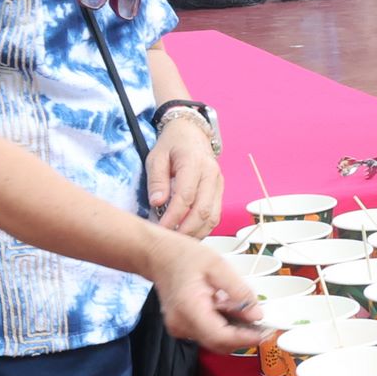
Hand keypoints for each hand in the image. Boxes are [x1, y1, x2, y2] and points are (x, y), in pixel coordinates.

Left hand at [145, 112, 224, 236]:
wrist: (192, 133)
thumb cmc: (172, 145)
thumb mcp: (156, 157)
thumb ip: (157, 180)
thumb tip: (157, 203)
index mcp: (194, 163)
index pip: (186, 196)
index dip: (174, 216)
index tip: (160, 228)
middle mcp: (211, 174)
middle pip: (203, 210)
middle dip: (185, 230)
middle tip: (168, 240)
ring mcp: (219, 184)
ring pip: (212, 216)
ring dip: (196, 233)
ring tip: (178, 242)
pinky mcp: (220, 192)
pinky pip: (215, 215)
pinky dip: (203, 228)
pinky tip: (188, 234)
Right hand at [150, 236, 267, 351]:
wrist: (158, 255)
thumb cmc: (183, 256)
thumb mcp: (218, 266)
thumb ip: (239, 291)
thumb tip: (257, 314)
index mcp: (189, 309)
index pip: (220, 337)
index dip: (245, 339)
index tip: (264, 333)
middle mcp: (182, 324)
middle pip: (219, 344)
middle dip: (243, 337)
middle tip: (262, 323)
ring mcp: (180, 328)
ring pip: (215, 341)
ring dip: (234, 331)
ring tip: (241, 307)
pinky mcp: (183, 326)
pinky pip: (208, 333)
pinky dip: (223, 325)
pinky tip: (226, 307)